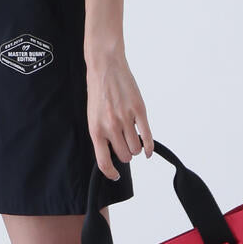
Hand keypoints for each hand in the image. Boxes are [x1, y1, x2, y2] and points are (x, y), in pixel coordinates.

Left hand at [86, 50, 153, 179]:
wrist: (105, 67)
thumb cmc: (98, 91)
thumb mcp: (93, 116)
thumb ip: (102, 135)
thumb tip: (112, 153)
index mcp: (96, 130)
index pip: (104, 162)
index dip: (111, 173)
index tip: (115, 175)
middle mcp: (111, 127)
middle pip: (125, 156)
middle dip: (126, 154)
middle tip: (125, 146)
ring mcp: (126, 119)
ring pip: (137, 149)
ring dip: (136, 148)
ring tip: (133, 139)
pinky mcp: (139, 111)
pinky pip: (148, 137)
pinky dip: (149, 147)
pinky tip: (148, 150)